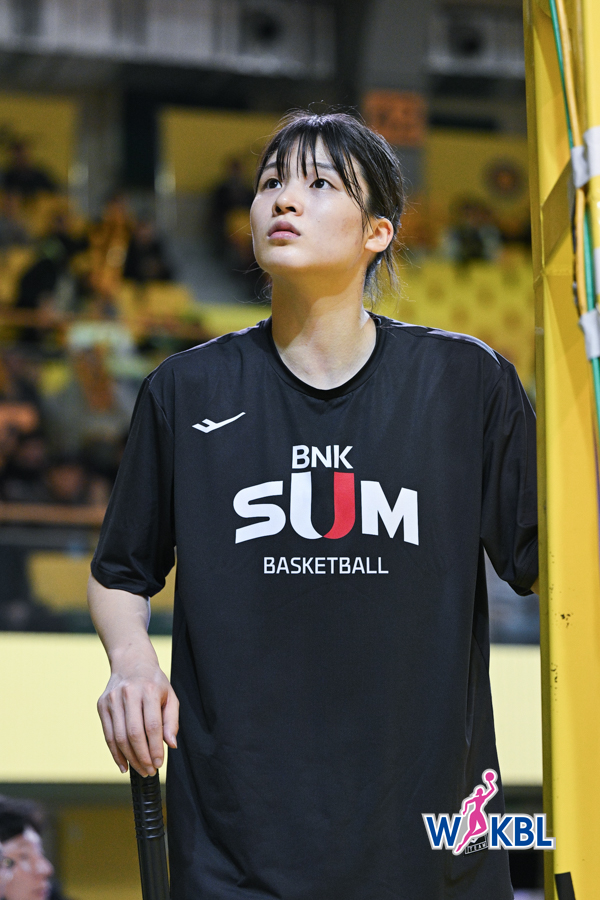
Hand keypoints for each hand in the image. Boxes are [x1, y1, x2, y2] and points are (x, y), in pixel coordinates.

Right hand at [97, 654, 178, 776]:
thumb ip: (172, 721)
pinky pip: (108, 735)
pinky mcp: (102, 705)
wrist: (131, 662)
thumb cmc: (154, 682)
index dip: (155, 748)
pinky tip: (124, 764)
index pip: (152, 726)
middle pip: (133, 734)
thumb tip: (170, 745)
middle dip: (142, 757)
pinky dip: (115, 753)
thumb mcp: (170, 696)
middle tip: (149, 771)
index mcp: (149, 690)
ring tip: (140, 769)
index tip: (159, 763)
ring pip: (119, 737)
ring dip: (130, 758)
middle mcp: (129, 693)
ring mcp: (112, 699)